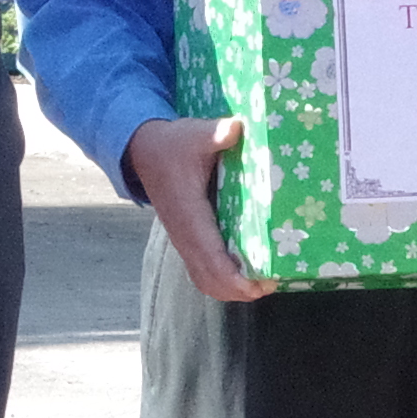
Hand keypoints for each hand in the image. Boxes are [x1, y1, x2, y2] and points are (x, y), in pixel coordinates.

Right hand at [125, 113, 267, 300]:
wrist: (144, 151)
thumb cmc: (173, 144)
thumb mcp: (193, 134)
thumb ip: (215, 133)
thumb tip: (237, 128)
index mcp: (188, 214)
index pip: (210, 257)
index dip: (233, 277)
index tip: (259, 284)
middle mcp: (184, 234)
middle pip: (210, 279)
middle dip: (240, 289)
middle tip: (273, 282)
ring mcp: (184, 240)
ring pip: (205, 280)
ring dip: (232, 289)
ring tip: (264, 283)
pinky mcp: (188, 240)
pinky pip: (203, 271)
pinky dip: (223, 281)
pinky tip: (247, 275)